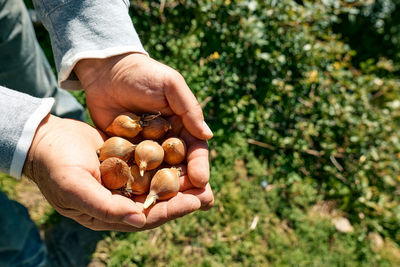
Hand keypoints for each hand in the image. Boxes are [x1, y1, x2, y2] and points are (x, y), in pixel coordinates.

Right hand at [23, 115, 210, 230]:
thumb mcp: (76, 188)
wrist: (46, 140)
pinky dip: (167, 163)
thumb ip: (105, 207)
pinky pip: (151, 165)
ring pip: (158, 184)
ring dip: (180, 182)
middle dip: (183, 199)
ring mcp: (125, 180)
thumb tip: (139, 221)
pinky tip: (184, 157)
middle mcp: (121, 199)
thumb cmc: (56, 167)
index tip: (196, 203)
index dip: (172, 211)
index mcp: (111, 212)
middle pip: (158, 202)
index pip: (147, 216)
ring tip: (204, 179)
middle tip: (209, 194)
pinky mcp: (127, 162)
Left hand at [75, 53, 213, 203]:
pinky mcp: (126, 153)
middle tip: (192, 203)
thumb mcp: (170, 85)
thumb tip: (208, 135)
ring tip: (168, 206)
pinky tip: (140, 199)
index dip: (199, 165)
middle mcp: (167, 141)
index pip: (195, 149)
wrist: (107, 70)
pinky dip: (139, 184)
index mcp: (182, 126)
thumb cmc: (143, 74)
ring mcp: (146, 149)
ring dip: (165, 190)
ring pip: (159, 174)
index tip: (201, 180)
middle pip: (180, 167)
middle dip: (187, 185)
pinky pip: (135, 170)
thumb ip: (189, 108)